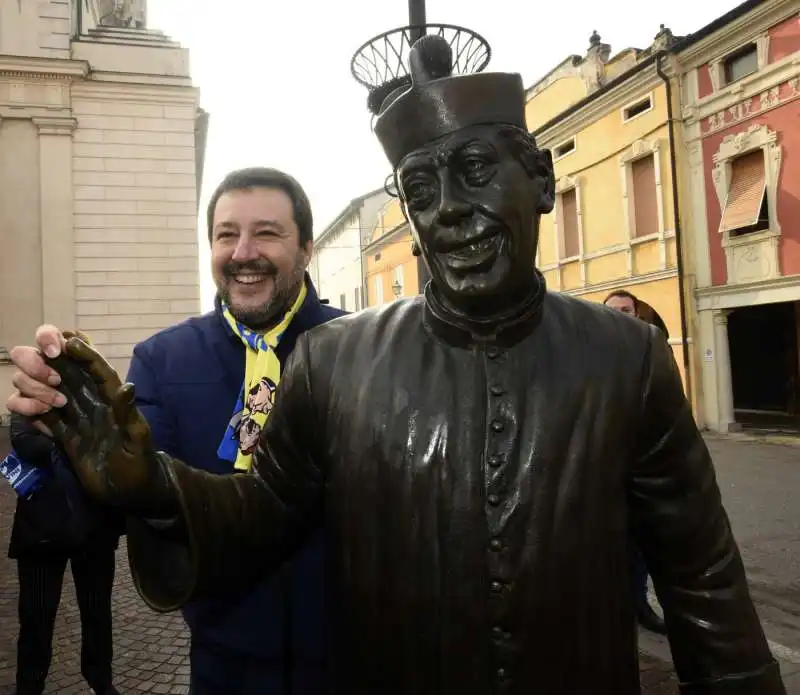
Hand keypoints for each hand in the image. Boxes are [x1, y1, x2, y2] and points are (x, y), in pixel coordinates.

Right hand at [42, 336, 174, 515]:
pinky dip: (28, 409)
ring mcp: (73, 416)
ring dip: (35, 387)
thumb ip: (130, 415)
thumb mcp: (138, 441)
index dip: (82, 351)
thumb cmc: (141, 466)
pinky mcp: (62, 434)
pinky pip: (38, 413)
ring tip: (48, 406)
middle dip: (45, 363)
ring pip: (42, 386)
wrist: (129, 492)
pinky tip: (35, 416)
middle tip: (51, 380)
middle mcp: (90, 402)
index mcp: (111, 399)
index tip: (63, 342)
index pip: (95, 367)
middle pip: (61, 368)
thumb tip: (127, 386)